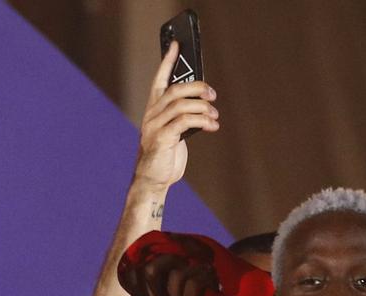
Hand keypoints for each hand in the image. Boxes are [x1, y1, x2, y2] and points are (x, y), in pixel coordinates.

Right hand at [119, 238, 217, 295]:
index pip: (131, 274)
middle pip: (147, 270)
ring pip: (176, 274)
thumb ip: (167, 286)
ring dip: (197, 268)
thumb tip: (169, 247)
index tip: (169, 259)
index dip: (149, 258)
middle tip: (187, 261)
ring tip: (207, 273)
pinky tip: (214, 282)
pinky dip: (206, 276)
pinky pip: (193, 282)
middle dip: (170, 257)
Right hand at [133, 42, 218, 192]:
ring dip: (204, 108)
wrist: (153, 180)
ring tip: (215, 117)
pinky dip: (202, 121)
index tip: (177, 45)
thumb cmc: (165, 155)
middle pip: (175, 90)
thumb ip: (182, 116)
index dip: (168, 61)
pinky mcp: (161, 139)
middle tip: (212, 95)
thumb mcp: (173, 131)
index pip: (159, 80)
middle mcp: (151, 115)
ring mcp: (154, 127)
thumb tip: (204, 102)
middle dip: (198, 88)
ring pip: (182, 104)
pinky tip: (212, 126)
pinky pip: (184, 121)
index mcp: (153, 110)